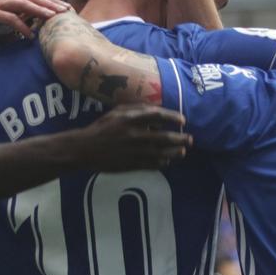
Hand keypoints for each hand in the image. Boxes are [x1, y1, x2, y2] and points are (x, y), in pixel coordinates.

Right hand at [0, 0, 68, 39]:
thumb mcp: (12, 13)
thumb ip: (26, 15)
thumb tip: (43, 22)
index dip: (54, 1)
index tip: (67, 7)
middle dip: (50, 5)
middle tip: (63, 12)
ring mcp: (2, 4)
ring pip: (24, 5)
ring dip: (38, 11)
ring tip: (51, 18)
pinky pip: (10, 19)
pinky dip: (21, 27)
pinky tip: (29, 35)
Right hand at [74, 106, 192, 170]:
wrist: (85, 149)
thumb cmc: (102, 128)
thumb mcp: (117, 112)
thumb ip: (137, 109)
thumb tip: (157, 109)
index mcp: (131, 119)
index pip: (158, 115)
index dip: (173, 117)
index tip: (182, 120)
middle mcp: (135, 134)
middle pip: (165, 136)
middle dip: (180, 138)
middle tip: (190, 139)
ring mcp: (135, 151)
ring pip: (162, 153)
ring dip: (176, 152)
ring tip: (183, 151)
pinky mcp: (132, 164)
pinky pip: (153, 164)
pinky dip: (163, 162)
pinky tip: (168, 160)